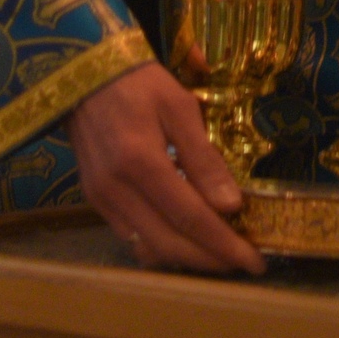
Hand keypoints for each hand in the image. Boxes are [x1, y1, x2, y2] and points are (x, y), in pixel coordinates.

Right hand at [68, 62, 262, 273]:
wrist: (84, 75)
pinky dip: (161, 244)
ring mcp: (101, 198)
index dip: (223, 244)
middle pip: (169, 243)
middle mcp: (116, 189)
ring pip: (148, 247)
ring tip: (219, 252)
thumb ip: (203, 158)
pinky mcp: (94, 200)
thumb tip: (231, 205)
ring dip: (186, 257)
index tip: (254, 261)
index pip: (190, 216)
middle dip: (210, 260)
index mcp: (141, 161)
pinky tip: (184, 237)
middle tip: (243, 263)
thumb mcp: (179, 107)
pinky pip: (131, 236)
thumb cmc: (139, 83)